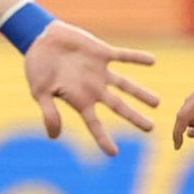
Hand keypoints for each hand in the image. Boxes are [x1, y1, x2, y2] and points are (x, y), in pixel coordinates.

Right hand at [24, 21, 159, 156]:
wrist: (41, 40)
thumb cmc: (37, 68)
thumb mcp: (39, 92)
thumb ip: (49, 113)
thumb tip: (54, 137)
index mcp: (80, 100)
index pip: (94, 124)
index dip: (103, 139)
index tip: (114, 154)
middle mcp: (93, 89)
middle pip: (119, 107)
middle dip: (134, 117)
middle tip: (151, 129)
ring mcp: (99, 71)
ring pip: (125, 85)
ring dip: (141, 93)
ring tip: (156, 103)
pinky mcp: (101, 52)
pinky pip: (123, 56)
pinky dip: (137, 58)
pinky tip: (152, 61)